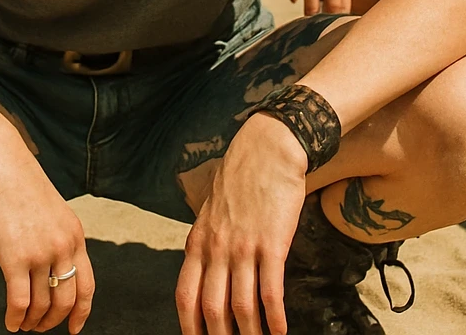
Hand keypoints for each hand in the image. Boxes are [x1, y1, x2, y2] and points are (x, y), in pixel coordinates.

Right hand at [0, 155, 95, 332]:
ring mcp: (41, 253)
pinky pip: (19, 301)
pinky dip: (15, 318)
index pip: (87, 285)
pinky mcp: (15, 257)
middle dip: (53, 321)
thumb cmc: (18, 184)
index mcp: (75, 235)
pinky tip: (10, 322)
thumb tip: (52, 266)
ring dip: (32, 320)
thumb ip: (57, 237)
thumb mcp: (52, 211)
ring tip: (23, 324)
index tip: (75, 328)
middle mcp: (63, 247)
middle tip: (40, 327)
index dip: (82, 312)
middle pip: (66, 300)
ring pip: (42, 304)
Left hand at [177, 113, 308, 334]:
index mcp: (197, 243)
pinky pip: (270, 291)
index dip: (190, 327)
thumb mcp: (211, 212)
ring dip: (251, 334)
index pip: (185, 296)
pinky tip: (280, 331)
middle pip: (211, 308)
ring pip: (241, 306)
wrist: (268, 149)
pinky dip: (275, 317)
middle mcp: (216, 249)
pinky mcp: (271, 244)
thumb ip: (208, 244)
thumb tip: (210, 276)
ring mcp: (243, 248)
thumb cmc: (242, 179)